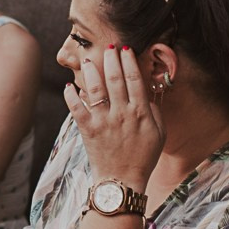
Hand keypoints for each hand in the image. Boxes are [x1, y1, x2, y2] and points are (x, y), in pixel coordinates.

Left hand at [64, 44, 165, 185]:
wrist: (122, 182)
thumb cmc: (143, 158)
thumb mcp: (159, 135)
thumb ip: (155, 112)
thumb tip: (148, 93)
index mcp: (141, 113)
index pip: (135, 79)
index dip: (130, 61)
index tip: (126, 49)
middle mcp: (122, 114)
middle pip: (115, 79)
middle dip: (111, 59)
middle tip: (109, 47)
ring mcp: (104, 121)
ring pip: (95, 89)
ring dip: (92, 71)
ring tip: (89, 60)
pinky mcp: (88, 130)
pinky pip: (76, 108)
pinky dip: (71, 96)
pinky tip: (69, 86)